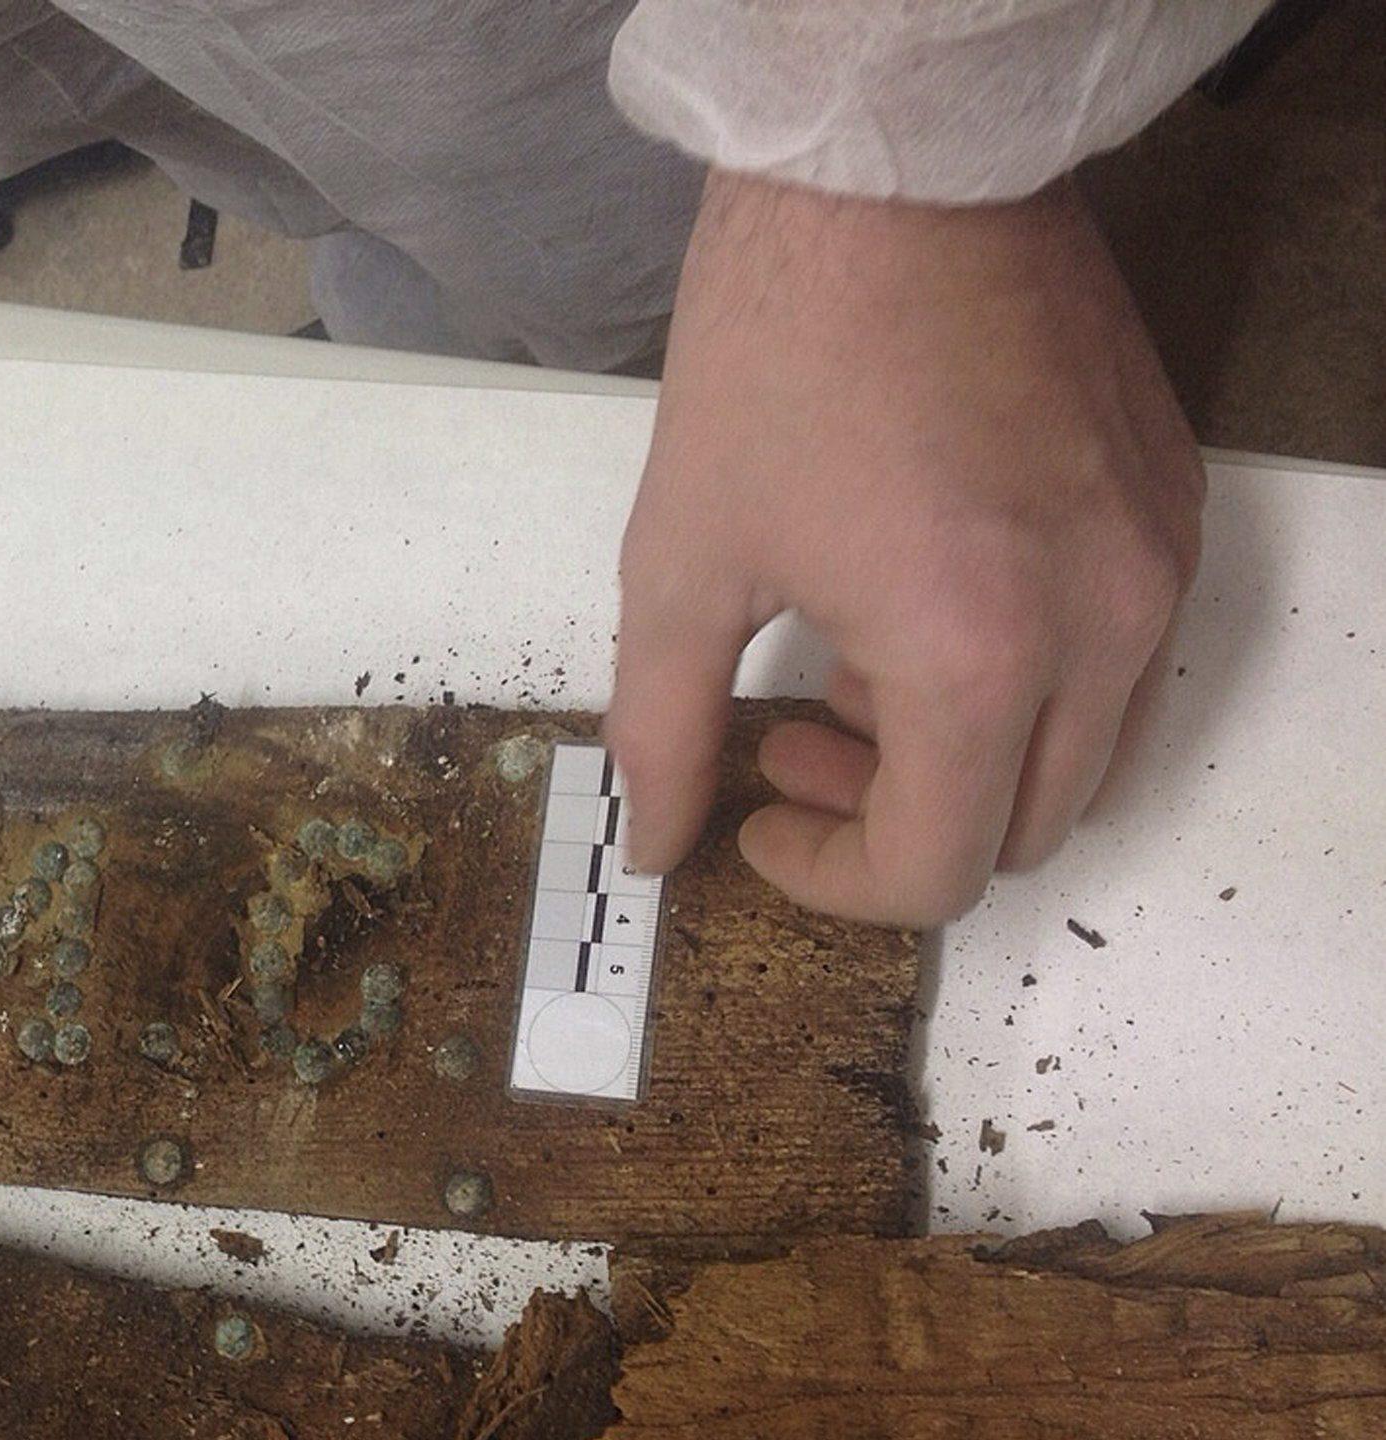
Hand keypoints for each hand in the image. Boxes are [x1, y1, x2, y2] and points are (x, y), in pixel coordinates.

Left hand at [606, 170, 1204, 926]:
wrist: (894, 178)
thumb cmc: (782, 352)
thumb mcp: (684, 560)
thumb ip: (664, 728)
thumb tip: (655, 843)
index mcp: (976, 655)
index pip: (937, 869)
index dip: (832, 876)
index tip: (757, 819)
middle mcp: (1099, 626)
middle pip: (1026, 832)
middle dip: (898, 820)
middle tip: (791, 740)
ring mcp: (1153, 564)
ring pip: (1084, 756)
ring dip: (967, 761)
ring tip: (849, 669)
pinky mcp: (1169, 506)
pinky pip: (1118, 658)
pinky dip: (1027, 681)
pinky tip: (920, 602)